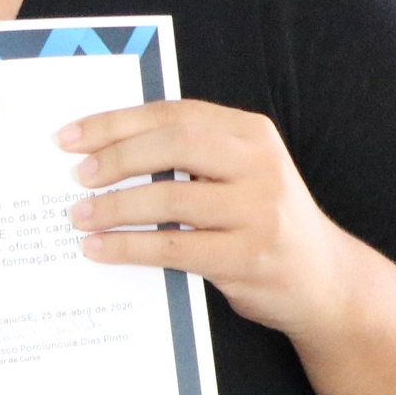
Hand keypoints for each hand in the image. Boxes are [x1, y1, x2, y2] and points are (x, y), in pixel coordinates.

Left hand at [58, 100, 361, 336]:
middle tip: (76, 176)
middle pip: (173, 145)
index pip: (174, 114)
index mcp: (251, 133)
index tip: (70, 138)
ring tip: (80, 216)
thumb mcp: (240, 173)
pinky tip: (99, 249)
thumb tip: (103, 151)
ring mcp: (258, 211)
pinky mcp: (248, 257)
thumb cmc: (263, 221)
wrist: (325, 280)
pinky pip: (173, 247)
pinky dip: (128, 247)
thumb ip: (191, 155)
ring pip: (170, 199)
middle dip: (115, 159)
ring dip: (115, 207)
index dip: (116, 123)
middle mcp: (260, 164)